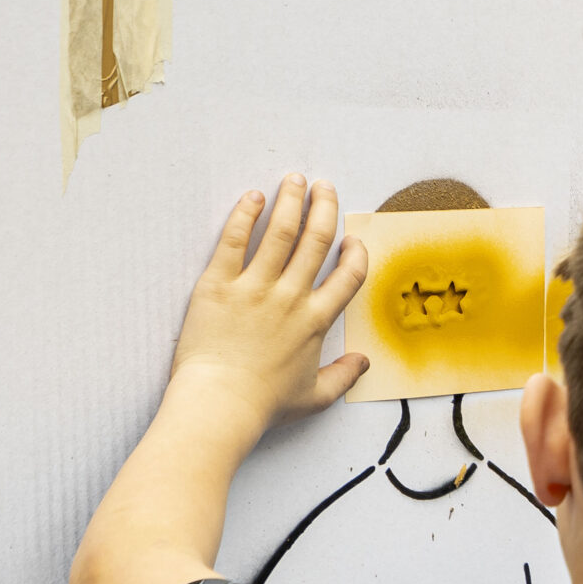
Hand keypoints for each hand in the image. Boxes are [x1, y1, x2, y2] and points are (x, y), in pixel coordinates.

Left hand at [170, 175, 369, 430]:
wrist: (219, 403)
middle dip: (325, 208)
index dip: (355, 254)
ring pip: (280, 233)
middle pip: (316, 241)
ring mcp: (255, 287)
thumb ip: (343, 376)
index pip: (348, 276)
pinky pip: (234, 240)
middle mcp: (291, 297)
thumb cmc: (264, 403)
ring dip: (291, 201)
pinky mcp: (219, 284)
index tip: (352, 240)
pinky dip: (245, 214)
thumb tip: (364, 363)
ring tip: (295, 180)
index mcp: (316, 321)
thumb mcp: (314, 396)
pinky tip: (253, 196)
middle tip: (325, 188)